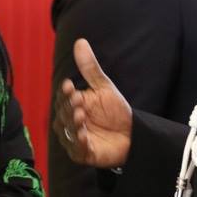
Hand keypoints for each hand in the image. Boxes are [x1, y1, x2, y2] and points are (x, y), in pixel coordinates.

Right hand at [53, 38, 132, 167]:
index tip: (70, 85)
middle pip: (63, 114)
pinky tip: (85, 136)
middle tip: (78, 101)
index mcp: (72, 105)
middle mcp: (69, 122)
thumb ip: (90, 68)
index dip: (66, 93)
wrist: (133, 134)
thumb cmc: (115, 111)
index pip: (64, 98)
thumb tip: (80, 41)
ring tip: (81, 116)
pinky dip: (79, 143)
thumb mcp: (104, 87)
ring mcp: (75, 139)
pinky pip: (77, 150)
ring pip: (66, 132)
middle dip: (69, 108)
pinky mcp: (83, 154)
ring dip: (72, 124)